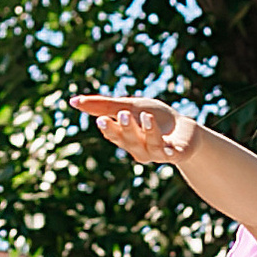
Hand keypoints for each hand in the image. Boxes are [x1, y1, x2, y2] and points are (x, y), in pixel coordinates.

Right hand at [74, 94, 200, 166]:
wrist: (184, 128)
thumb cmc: (154, 117)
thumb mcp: (129, 106)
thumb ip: (103, 105)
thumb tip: (72, 102)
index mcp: (126, 138)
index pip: (114, 134)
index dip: (109, 128)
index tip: (101, 119)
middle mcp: (139, 149)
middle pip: (129, 141)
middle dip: (125, 129)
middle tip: (122, 114)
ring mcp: (157, 154)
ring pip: (149, 144)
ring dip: (146, 130)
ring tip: (145, 115)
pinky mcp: (176, 155)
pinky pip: (168, 152)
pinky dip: (166, 146)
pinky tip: (166, 144)